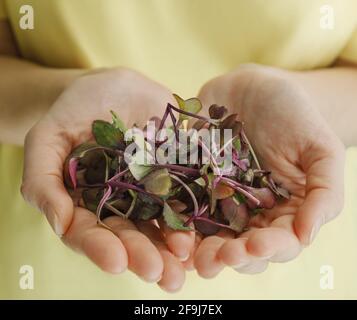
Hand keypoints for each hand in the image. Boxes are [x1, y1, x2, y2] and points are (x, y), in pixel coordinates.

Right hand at [21, 68, 194, 291]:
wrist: (115, 85)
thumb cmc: (75, 110)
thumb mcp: (48, 138)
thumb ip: (43, 180)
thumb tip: (60, 224)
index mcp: (88, 203)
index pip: (91, 232)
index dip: (101, 248)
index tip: (116, 261)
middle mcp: (121, 204)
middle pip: (131, 236)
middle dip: (144, 256)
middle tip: (160, 275)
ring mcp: (152, 191)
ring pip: (162, 224)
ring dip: (173, 247)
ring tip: (185, 264)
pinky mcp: (177, 175)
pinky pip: (187, 195)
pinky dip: (194, 214)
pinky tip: (202, 229)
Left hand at [194, 64, 344, 276]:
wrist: (254, 89)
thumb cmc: (294, 116)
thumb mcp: (320, 149)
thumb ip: (323, 192)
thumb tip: (307, 236)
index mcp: (283, 210)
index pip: (279, 242)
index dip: (269, 249)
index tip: (256, 246)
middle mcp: (249, 213)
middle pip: (241, 247)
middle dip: (231, 256)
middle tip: (220, 257)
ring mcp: (218, 200)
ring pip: (209, 235)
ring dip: (200, 250)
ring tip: (191, 256)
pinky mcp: (192, 184)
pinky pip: (182, 207)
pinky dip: (176, 222)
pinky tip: (170, 231)